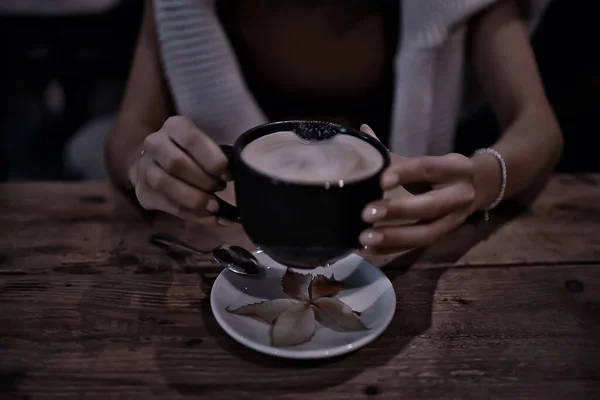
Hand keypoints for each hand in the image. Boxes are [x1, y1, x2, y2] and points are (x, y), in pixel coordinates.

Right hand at [128, 116, 228, 219]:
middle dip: (203, 180)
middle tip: (219, 188)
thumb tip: (234, 176)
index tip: (227, 173)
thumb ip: (216, 158)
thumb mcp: (204, 146)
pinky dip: (190, 213)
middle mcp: (154, 143)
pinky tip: (207, 215)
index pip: (191, 139)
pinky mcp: (142, 192)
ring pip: (164, 183)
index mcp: (174, 126)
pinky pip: (166, 205)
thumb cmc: (191, 154)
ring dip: (193, 198)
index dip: (211, 158)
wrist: (156, 162)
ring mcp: (144, 167)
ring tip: (213, 204)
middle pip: (175, 163)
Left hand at [358, 125, 475, 252]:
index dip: (405, 173)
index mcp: (454, 168)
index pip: (428, 169)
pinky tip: (368, 249)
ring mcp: (453, 221)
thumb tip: (363, 133)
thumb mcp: (426, 160)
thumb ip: (394, 154)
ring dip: (393, 238)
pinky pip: (417, 247)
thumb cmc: (441, 172)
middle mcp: (459, 195)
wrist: (477, 188)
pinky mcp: (443, 238)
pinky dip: (390, 250)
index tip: (381, 180)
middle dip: (398, 210)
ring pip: (426, 233)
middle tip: (366, 213)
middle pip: (429, 206)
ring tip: (364, 237)